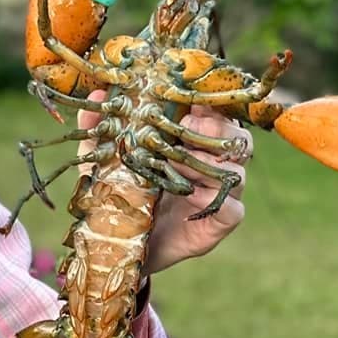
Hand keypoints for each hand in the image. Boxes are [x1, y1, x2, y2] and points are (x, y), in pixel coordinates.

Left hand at [78, 94, 248, 276]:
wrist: (125, 244)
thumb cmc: (123, 195)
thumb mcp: (106, 161)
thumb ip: (102, 129)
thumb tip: (99, 93)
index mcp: (195, 142)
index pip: (217, 114)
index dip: (209, 105)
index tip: (189, 100)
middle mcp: (215, 163)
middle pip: (238, 138)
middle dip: (216, 129)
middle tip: (186, 129)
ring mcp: (223, 192)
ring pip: (237, 170)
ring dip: (209, 165)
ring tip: (178, 165)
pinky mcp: (223, 220)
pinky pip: (233, 207)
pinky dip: (214, 201)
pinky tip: (190, 200)